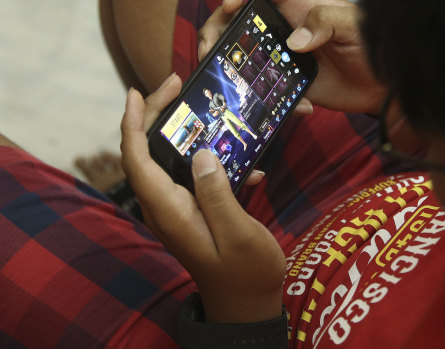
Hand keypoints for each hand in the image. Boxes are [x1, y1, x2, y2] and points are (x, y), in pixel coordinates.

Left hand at [120, 74, 285, 322]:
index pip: (136, 160)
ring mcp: (179, 208)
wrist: (246, 303)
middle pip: (146, 153)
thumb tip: (200, 154)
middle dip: (155, 116)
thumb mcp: (237, 234)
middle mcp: (166, 207)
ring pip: (167, 160)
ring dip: (178, 130)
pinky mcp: (194, 209)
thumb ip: (217, 195)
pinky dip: (207, 156)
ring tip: (197, 103)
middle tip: (176, 85)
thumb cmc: (245, 272)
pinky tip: (243, 156)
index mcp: (170, 211)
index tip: (138, 93)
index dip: (132, 124)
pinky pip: (192, 174)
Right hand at [198, 0, 382, 113]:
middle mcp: (281, 30)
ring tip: (225, 78)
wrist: (381, 84)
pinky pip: (267, 90)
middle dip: (215, 32)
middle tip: (210, 48)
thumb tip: (295, 42)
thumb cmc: (371, 45)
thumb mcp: (352, 26)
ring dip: (229, 67)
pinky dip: (274, 101)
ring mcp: (281, 57)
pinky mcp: (287, 83)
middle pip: (236, 24)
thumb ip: (325, 22)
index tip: (230, 6)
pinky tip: (302, 107)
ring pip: (242, 57)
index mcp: (295, 6)